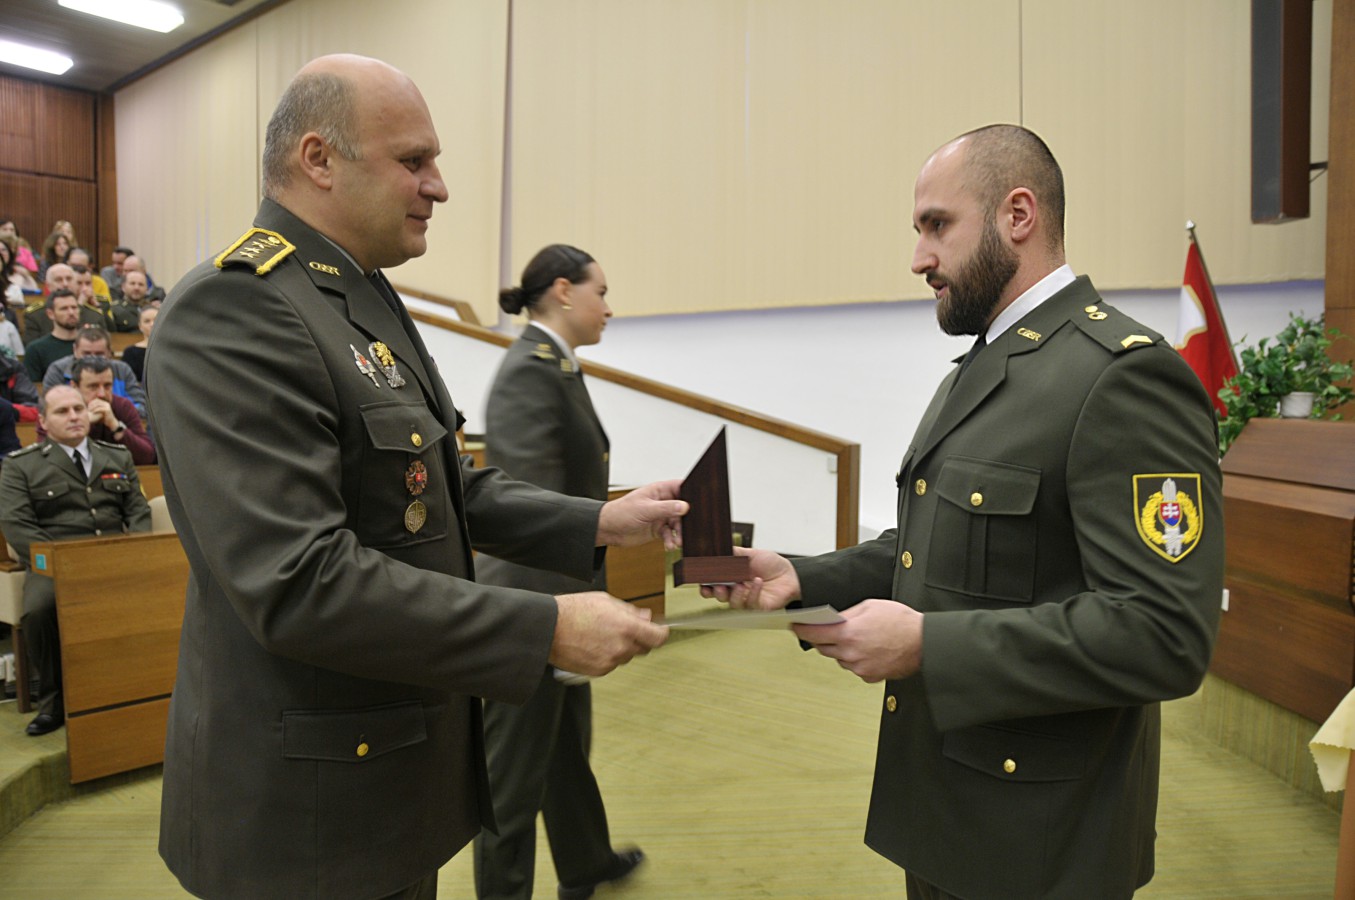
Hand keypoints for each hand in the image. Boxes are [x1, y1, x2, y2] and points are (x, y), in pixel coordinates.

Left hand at [86, 398, 116, 429]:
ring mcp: (107, 406)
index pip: (96, 400)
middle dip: (91, 405)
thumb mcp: (100, 411)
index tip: (88, 407)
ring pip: (98, 405)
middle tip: (88, 409)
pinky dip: (95, 410)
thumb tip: (89, 405)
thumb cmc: (104, 417)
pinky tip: (93, 413)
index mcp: (105, 403)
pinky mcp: (107, 410)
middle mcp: (106, 404)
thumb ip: (96, 407)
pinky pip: (99, 409)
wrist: (111, 422)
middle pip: (97, 402)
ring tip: (90, 411)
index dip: (91, 403)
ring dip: (93, 407)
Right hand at [550, 591, 668, 676]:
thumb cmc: (574, 611)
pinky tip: (593, 644)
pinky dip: (607, 656)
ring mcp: (610, 661)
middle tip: (625, 628)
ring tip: (601, 634)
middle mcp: (621, 647)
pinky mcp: (599, 671)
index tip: (661, 631)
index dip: (662, 634)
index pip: (658, 638)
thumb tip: (646, 617)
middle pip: (643, 648)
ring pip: (626, 656)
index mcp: (627, 627)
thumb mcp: (606, 601)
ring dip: (621, 647)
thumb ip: (630, 611)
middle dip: (639, 638)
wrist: (549, 628)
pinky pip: (612, 664)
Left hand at [596, 479, 686, 549]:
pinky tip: (669, 545)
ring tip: (678, 542)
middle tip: (689, 529)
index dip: (692, 493)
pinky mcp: (658, 529)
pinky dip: (671, 540)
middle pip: (683, 508)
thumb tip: (684, 506)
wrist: (608, 530)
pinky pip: (670, 534)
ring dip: (680, 533)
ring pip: (678, 523)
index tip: (700, 504)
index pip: (681, 487)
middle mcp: (662, 502)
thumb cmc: (621, 512)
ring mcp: (660, 516)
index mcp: (660, 490)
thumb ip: (666, 508)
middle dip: (687, 519)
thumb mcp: (645, 509)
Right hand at [700, 546, 800, 609]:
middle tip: (717, 586)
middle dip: (715, 592)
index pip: (714, 585)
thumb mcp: (751, 554)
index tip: (703, 582)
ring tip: (739, 584)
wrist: (791, 573)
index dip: (706, 585)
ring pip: (733, 603)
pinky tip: (757, 582)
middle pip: (720, 597)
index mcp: (732, 578)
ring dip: (734, 594)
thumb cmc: (771, 564)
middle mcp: (737, 591)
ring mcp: (747, 600)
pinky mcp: (759, 607)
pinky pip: (751, 603)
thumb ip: (734, 554)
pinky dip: (753, 593)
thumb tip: (719, 551)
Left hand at [791, 599, 921, 682]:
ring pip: (839, 658)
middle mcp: (851, 654)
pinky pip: (854, 667)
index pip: (814, 634)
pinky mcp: (869, 677)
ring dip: (841, 649)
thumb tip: (831, 619)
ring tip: (858, 637)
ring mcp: (859, 668)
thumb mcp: (869, 606)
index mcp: (848, 634)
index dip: (802, 629)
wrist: (923, 642)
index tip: (796, 626)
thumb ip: (846, 615)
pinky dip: (855, 658)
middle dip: (823, 638)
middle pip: (823, 648)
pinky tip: (868, 648)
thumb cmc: (900, 621)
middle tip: (826, 629)